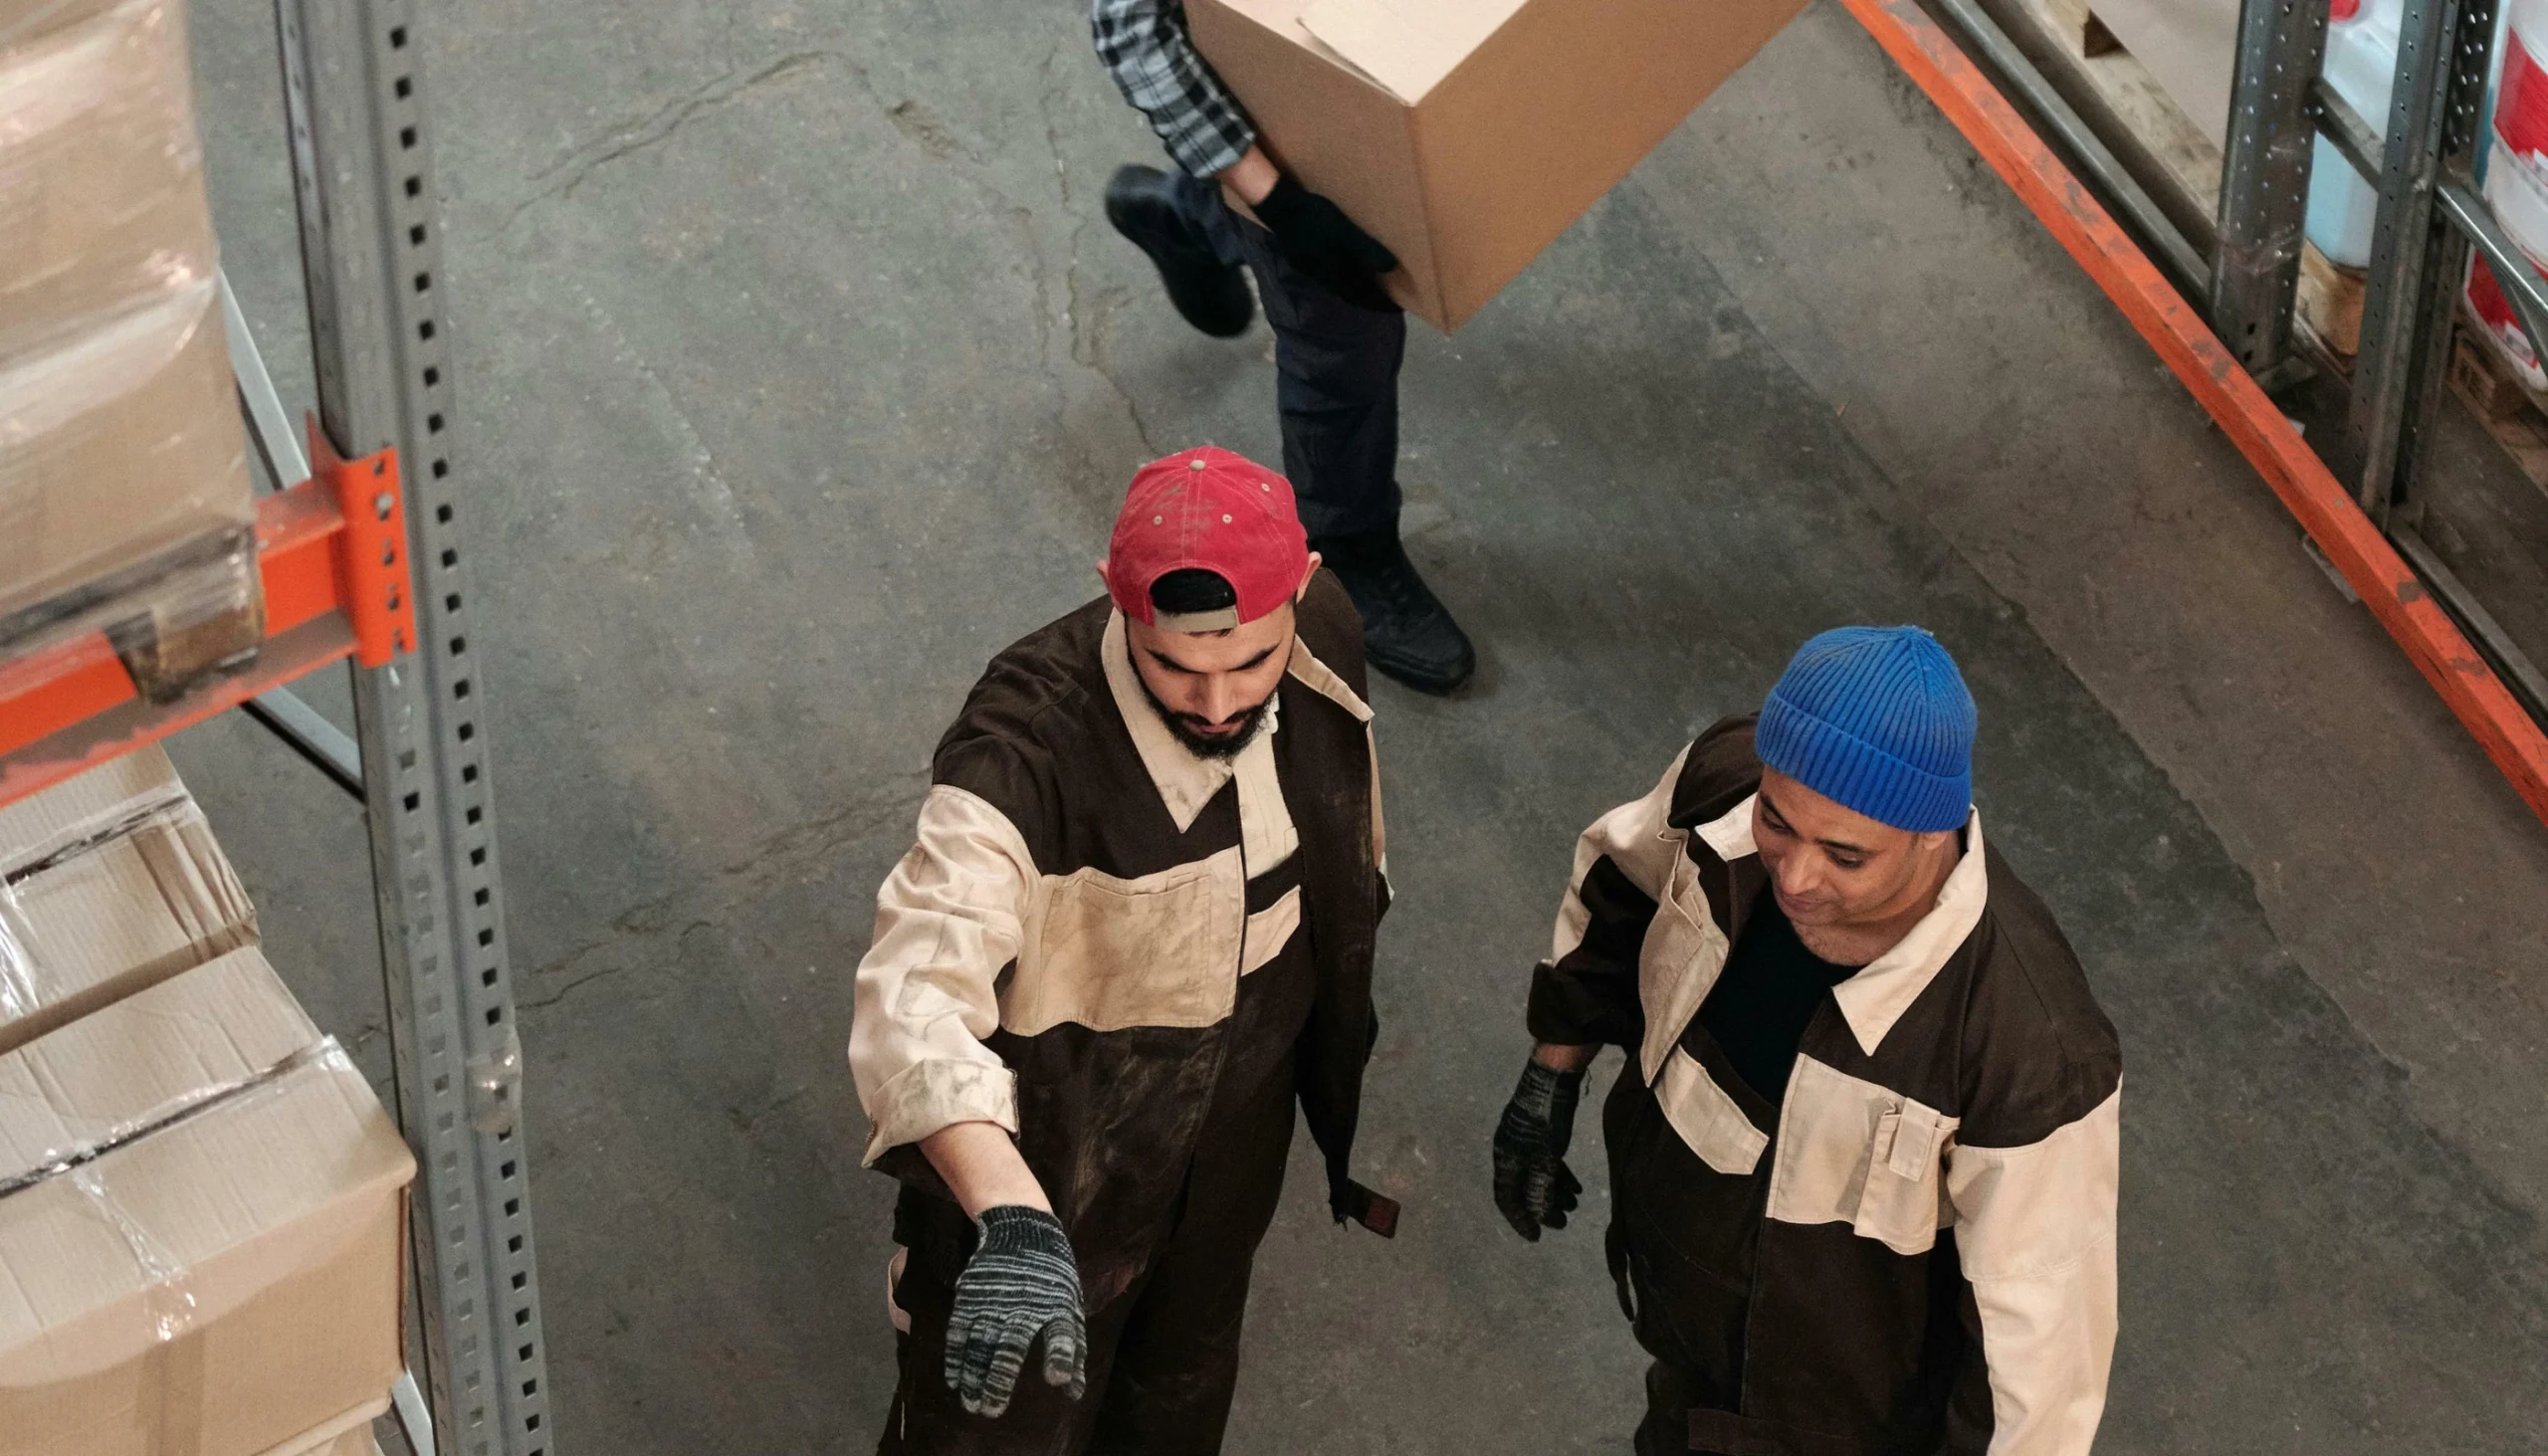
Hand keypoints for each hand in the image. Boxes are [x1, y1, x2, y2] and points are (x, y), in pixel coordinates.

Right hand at [943, 1206, 1087, 1416]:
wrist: (1022, 1228)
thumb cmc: (1052, 1274)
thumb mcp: (1070, 1305)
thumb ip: (1074, 1349)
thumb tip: (1074, 1391)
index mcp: (1057, 1306)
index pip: (1062, 1333)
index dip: (1060, 1356)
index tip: (1056, 1380)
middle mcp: (1024, 1306)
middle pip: (1010, 1348)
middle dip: (999, 1381)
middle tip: (991, 1410)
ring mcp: (994, 1301)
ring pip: (980, 1345)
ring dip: (973, 1376)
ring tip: (971, 1403)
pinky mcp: (972, 1297)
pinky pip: (960, 1331)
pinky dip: (956, 1356)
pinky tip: (954, 1379)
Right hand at [1252, 174, 1401, 311]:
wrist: (1279, 208)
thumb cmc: (1316, 220)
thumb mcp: (1346, 233)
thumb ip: (1368, 251)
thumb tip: (1391, 268)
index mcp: (1335, 275)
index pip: (1361, 297)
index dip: (1379, 303)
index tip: (1394, 309)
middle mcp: (1322, 277)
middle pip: (1349, 293)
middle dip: (1367, 296)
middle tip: (1383, 297)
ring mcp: (1309, 268)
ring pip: (1336, 283)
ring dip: (1352, 285)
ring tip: (1365, 282)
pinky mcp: (1300, 257)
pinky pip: (1325, 272)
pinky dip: (1339, 273)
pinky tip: (1339, 264)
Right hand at [1492, 1059, 1584, 1240]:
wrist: (1553, 1079)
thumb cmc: (1546, 1120)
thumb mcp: (1545, 1158)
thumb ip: (1541, 1187)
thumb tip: (1538, 1214)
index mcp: (1505, 1158)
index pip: (1506, 1198)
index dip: (1520, 1219)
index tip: (1536, 1237)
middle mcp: (1509, 1151)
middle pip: (1522, 1188)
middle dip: (1542, 1208)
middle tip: (1563, 1222)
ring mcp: (1523, 1141)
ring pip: (1536, 1175)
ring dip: (1553, 1192)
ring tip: (1574, 1204)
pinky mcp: (1536, 1133)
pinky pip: (1544, 1163)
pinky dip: (1558, 1176)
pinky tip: (1575, 1185)